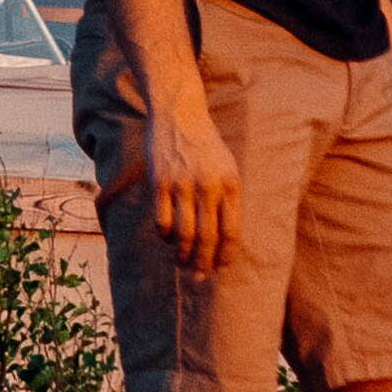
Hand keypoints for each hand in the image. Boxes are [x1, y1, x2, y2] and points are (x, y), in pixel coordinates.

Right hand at [107, 89, 241, 278]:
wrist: (180, 113)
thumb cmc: (205, 144)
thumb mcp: (227, 166)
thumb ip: (228, 197)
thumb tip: (224, 237)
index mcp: (231, 184)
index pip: (231, 231)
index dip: (225, 255)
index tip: (220, 268)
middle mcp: (209, 186)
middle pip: (208, 238)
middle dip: (204, 263)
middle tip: (199, 277)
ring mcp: (183, 184)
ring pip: (185, 234)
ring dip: (183, 255)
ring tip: (182, 262)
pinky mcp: (160, 182)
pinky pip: (163, 221)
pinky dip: (166, 236)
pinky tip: (168, 238)